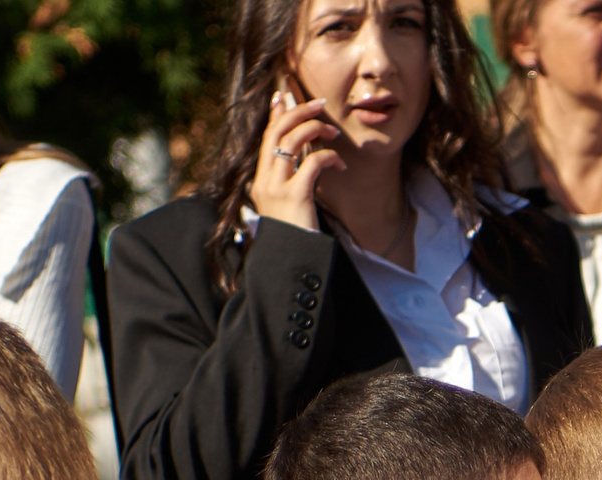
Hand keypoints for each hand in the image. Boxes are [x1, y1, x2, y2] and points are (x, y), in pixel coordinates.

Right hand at [250, 91, 341, 230]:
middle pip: (276, 131)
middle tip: (320, 103)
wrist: (292, 262)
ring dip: (315, 129)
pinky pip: (312, 163)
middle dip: (298, 111)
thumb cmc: (298, 235)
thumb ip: (293, 182)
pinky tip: (340, 164)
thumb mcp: (291, 205)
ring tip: (334, 133)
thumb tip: (306, 161)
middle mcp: (264, 180)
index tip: (284, 95)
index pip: (266, 137)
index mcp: (261, 180)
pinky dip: (328, 157)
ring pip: (290, 140)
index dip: (276, 114)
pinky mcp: (294, 196)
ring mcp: (276, 187)